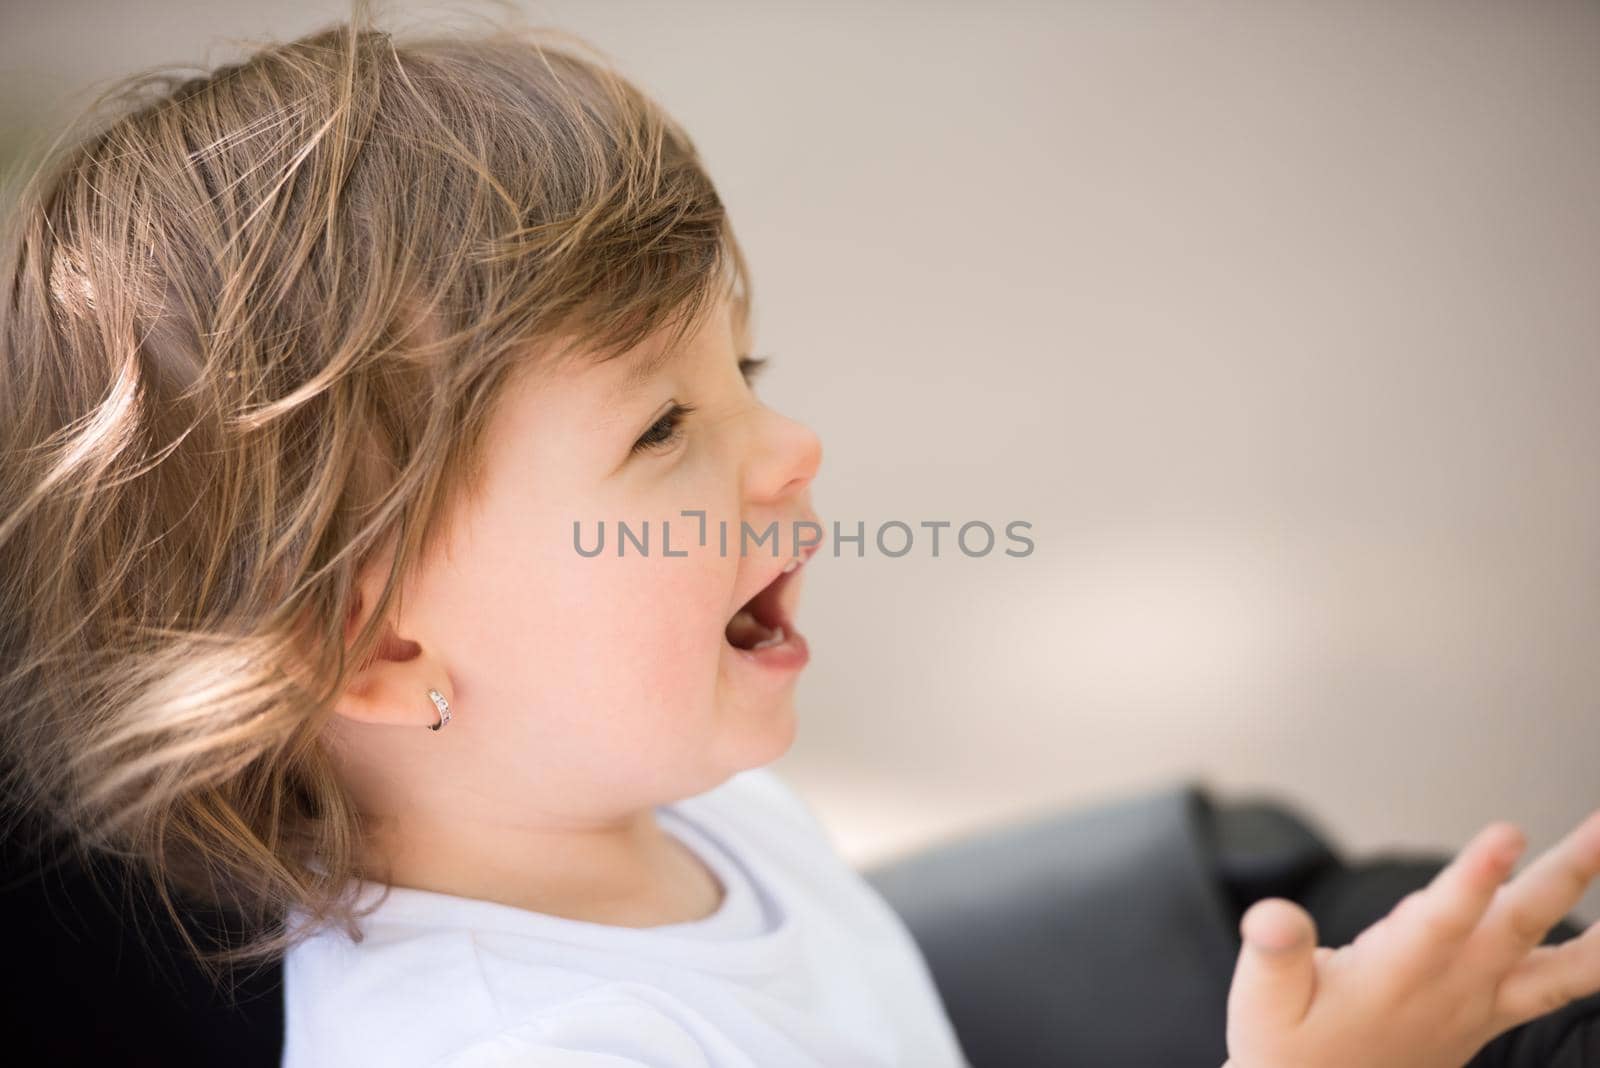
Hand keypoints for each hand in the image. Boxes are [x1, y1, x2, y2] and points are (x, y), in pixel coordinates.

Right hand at [1222, 808, 1599, 1067]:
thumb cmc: (1286, 1051)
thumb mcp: (1261, 1006)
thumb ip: (1273, 957)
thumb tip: (1274, 915)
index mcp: (1394, 978)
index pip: (1443, 921)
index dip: (1474, 878)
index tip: (1507, 835)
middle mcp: (1450, 989)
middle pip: (1522, 926)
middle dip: (1567, 873)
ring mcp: (1479, 1003)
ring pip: (1559, 962)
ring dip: (1598, 918)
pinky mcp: (1490, 1012)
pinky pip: (1560, 985)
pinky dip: (1592, 958)